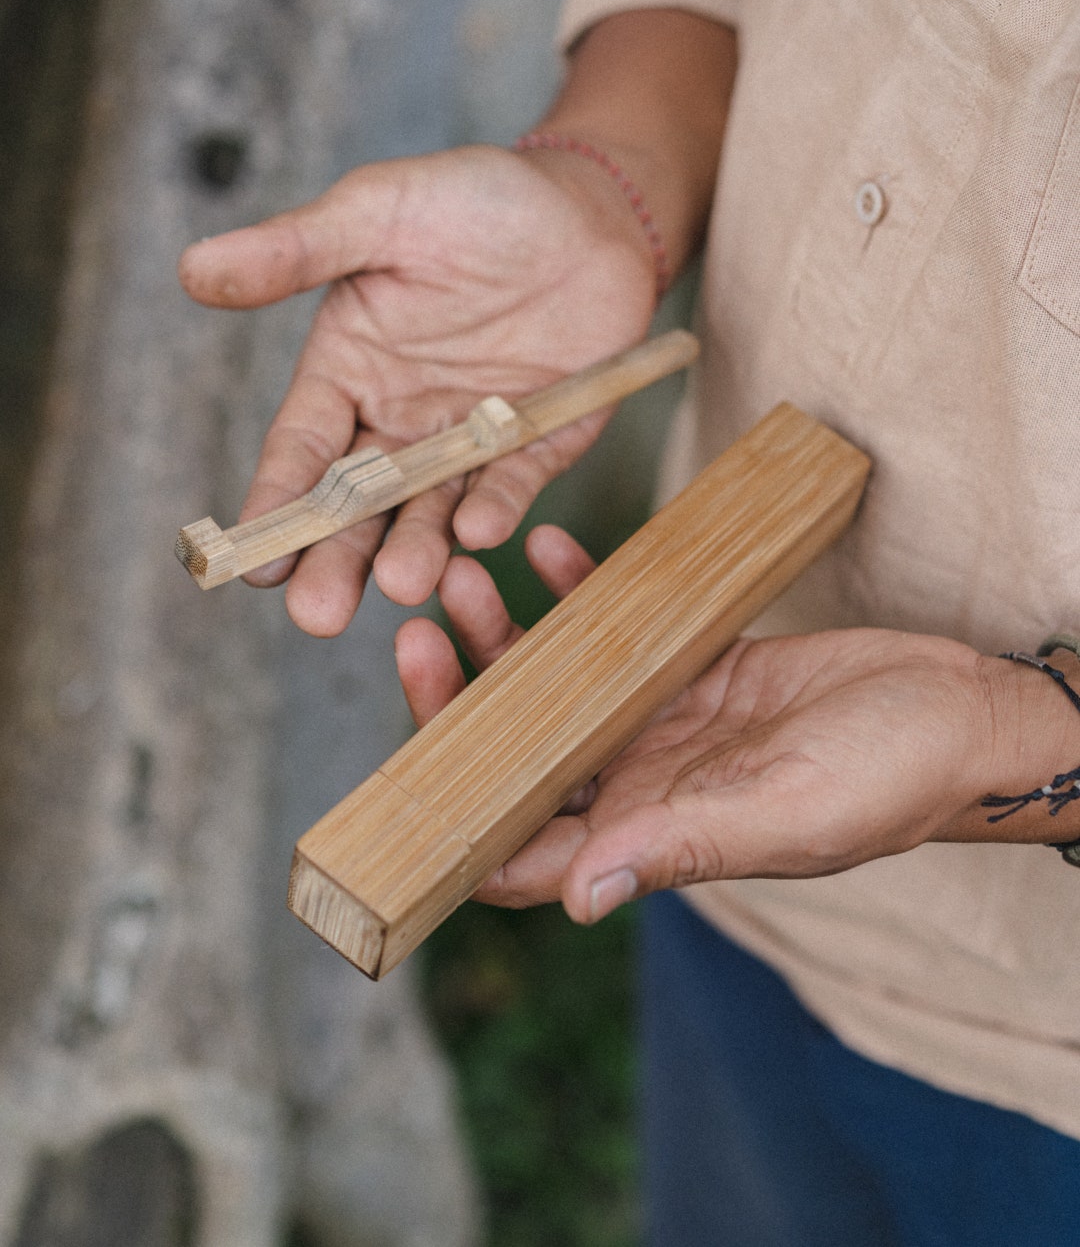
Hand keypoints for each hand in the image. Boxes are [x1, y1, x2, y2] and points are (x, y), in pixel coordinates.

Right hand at [179, 145, 655, 634]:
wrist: (588, 208)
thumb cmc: (476, 199)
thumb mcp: (378, 211)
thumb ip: (295, 250)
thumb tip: (192, 270)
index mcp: (349, 372)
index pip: (302, 450)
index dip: (277, 504)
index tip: (252, 563)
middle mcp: (402, 420)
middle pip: (360, 504)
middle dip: (338, 559)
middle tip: (317, 615)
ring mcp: (470, 439)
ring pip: (432, 508)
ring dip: (417, 548)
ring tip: (404, 584)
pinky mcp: (538, 444)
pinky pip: (512, 483)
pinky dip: (496, 507)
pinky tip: (477, 532)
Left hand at [397, 529, 1079, 922]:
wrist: (958, 708)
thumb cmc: (894, 775)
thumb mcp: (792, 809)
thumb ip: (688, 843)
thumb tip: (581, 895)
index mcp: (653, 837)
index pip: (524, 852)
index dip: (454, 824)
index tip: (400, 770)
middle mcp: (640, 785)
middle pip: (515, 754)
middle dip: (456, 702)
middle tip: (421, 634)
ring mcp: (658, 722)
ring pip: (549, 684)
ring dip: (500, 636)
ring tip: (462, 575)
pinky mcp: (686, 666)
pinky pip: (610, 628)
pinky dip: (573, 592)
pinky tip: (545, 549)